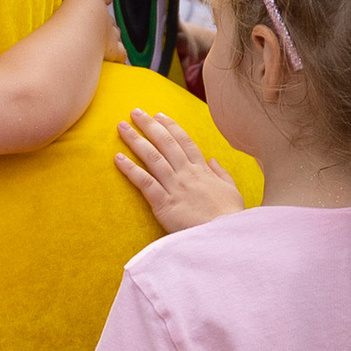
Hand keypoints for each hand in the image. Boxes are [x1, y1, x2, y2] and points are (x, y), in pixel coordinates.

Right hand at [62, 0, 119, 58]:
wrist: (82, 22)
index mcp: (94, 1)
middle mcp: (105, 19)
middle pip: (110, 20)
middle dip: (109, 21)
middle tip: (108, 25)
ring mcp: (109, 37)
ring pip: (115, 38)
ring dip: (114, 40)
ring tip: (113, 47)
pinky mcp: (110, 52)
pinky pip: (118, 56)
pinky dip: (118, 59)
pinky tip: (117, 63)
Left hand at [114, 107, 240, 233]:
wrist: (224, 238)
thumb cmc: (230, 218)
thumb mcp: (232, 191)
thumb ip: (222, 174)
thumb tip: (212, 160)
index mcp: (203, 171)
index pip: (185, 142)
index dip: (170, 127)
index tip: (159, 115)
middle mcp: (187, 174)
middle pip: (165, 143)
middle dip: (149, 125)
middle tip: (135, 112)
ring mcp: (175, 187)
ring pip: (152, 157)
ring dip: (135, 140)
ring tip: (121, 127)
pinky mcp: (163, 204)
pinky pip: (144, 182)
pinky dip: (130, 169)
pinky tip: (118, 158)